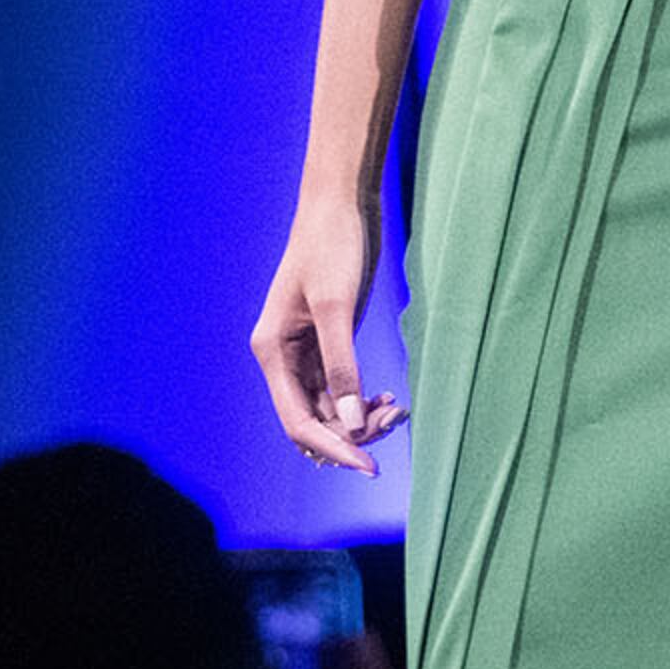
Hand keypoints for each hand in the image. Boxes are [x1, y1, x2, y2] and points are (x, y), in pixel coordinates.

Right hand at [251, 200, 407, 475]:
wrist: (341, 203)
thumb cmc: (332, 245)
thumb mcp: (337, 305)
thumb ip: (342, 364)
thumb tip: (350, 422)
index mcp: (272, 350)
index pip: (298, 419)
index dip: (332, 447)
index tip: (368, 465)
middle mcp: (283, 358)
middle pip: (313, 419)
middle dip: (351, 432)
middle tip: (394, 421)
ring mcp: (305, 352)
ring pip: (329, 407)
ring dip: (360, 418)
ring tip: (397, 410)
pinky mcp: (327, 341)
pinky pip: (340, 387)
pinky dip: (362, 399)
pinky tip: (389, 399)